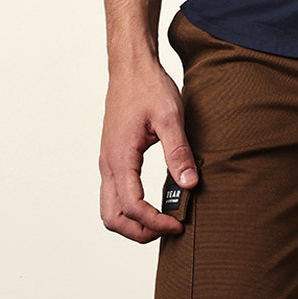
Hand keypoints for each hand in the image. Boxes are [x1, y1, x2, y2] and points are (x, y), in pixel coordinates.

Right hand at [98, 59, 198, 242]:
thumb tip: (190, 184)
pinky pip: (113, 193)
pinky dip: (129, 207)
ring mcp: (107, 161)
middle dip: (139, 232)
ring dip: (132, 222)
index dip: (155, 222)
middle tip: (169, 227)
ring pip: (110, 209)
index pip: (132, 206)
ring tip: (162, 218)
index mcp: (121, 157)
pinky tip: (153, 200)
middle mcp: (108, 163)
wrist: (130, 66)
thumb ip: (178, 152)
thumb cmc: (148, 86)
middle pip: (112, 218)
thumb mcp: (170, 116)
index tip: (178, 224)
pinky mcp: (112, 156)